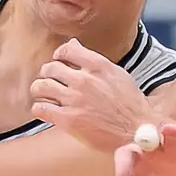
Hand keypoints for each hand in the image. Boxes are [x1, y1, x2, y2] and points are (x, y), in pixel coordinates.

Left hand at [31, 39, 156, 150]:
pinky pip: (41, 108)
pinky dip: (39, 108)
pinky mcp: (68, 120)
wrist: (137, 131)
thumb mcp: (117, 74)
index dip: (58, 55)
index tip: (58, 62)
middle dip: (47, 74)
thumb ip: (93, 60)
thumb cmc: (130, 104)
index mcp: (98, 66)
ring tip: (43, 95)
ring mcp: (75, 100)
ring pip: (41, 86)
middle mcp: (85, 80)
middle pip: (50, 68)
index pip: (66, 50)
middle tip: (49, 81)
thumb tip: (73, 44)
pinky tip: (45, 110)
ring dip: (39, 90)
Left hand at [98, 122, 175, 175]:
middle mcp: (152, 153)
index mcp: (133, 160)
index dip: (124, 167)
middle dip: (147, 136)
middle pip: (149, 139)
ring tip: (170, 130)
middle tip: (144, 137)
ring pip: (172, 142)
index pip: (126, 155)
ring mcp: (174, 158)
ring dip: (171, 135)